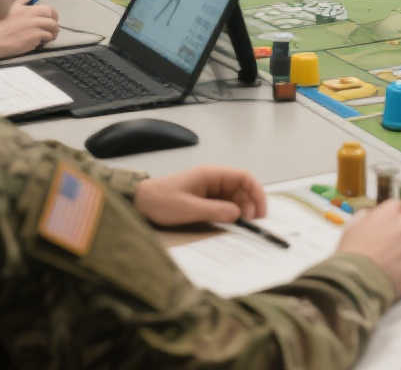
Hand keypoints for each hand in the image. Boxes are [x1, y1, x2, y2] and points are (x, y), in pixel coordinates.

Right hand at [0, 1, 59, 62]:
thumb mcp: (9, 8)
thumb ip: (21, 0)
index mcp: (26, 8)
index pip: (47, 8)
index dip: (51, 14)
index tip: (51, 18)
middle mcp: (32, 15)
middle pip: (52, 15)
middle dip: (54, 22)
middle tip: (53, 28)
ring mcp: (34, 25)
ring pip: (53, 27)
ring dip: (53, 32)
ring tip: (49, 37)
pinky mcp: (35, 36)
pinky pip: (47, 37)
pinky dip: (46, 40)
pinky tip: (40, 43)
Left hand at [134, 166, 265, 226]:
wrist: (139, 202)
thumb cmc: (160, 200)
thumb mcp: (188, 208)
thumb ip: (215, 211)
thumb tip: (238, 215)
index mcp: (211, 174)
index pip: (244, 177)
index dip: (257, 193)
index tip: (261, 211)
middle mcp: (213, 179)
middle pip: (242, 189)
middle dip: (250, 205)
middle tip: (250, 224)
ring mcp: (209, 189)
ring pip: (234, 198)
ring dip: (241, 211)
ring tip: (240, 226)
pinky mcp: (203, 199)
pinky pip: (224, 204)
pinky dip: (230, 213)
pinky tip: (229, 224)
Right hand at [336, 202, 400, 298]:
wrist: (357, 281)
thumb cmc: (352, 254)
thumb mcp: (352, 226)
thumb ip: (367, 216)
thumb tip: (372, 216)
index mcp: (391, 212)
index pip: (398, 207)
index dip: (390, 218)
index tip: (385, 227)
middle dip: (399, 235)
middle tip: (385, 248)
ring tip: (387, 263)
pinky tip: (394, 272)